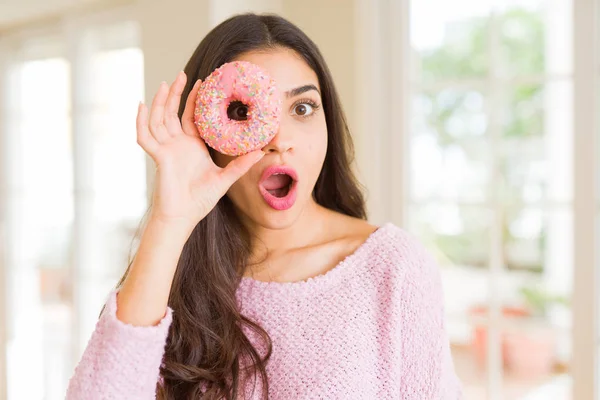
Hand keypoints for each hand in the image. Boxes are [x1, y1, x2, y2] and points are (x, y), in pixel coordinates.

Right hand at [136, 71, 263, 226]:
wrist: (183, 216)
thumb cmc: (200, 200)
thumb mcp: (225, 178)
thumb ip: (240, 165)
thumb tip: (260, 152)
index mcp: (193, 146)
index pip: (192, 117)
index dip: (195, 101)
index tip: (202, 83)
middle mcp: (177, 144)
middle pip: (173, 113)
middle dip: (177, 94)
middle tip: (183, 75)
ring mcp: (166, 149)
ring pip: (159, 119)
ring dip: (161, 101)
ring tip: (167, 83)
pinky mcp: (158, 157)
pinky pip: (146, 136)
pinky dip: (141, 121)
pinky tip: (142, 105)